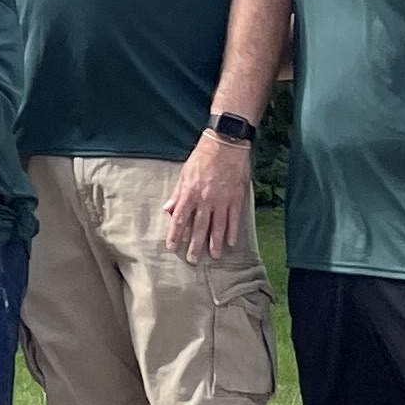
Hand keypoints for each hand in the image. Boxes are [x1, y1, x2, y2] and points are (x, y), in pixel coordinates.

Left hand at [161, 134, 255, 259]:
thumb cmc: (202, 157)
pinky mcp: (236, 198)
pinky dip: (232, 232)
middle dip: (195, 245)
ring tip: (214, 256)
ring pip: (218, 227)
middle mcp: (205, 200)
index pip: (180, 219)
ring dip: (215, 243)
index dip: (175, 234)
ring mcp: (222, 200)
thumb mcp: (184, 173)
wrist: (225, 144)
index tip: (172, 247)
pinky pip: (234, 219)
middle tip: (193, 260)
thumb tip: (167, 210)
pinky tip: (231, 243)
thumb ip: (177, 194)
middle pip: (199, 227)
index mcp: (190, 193)